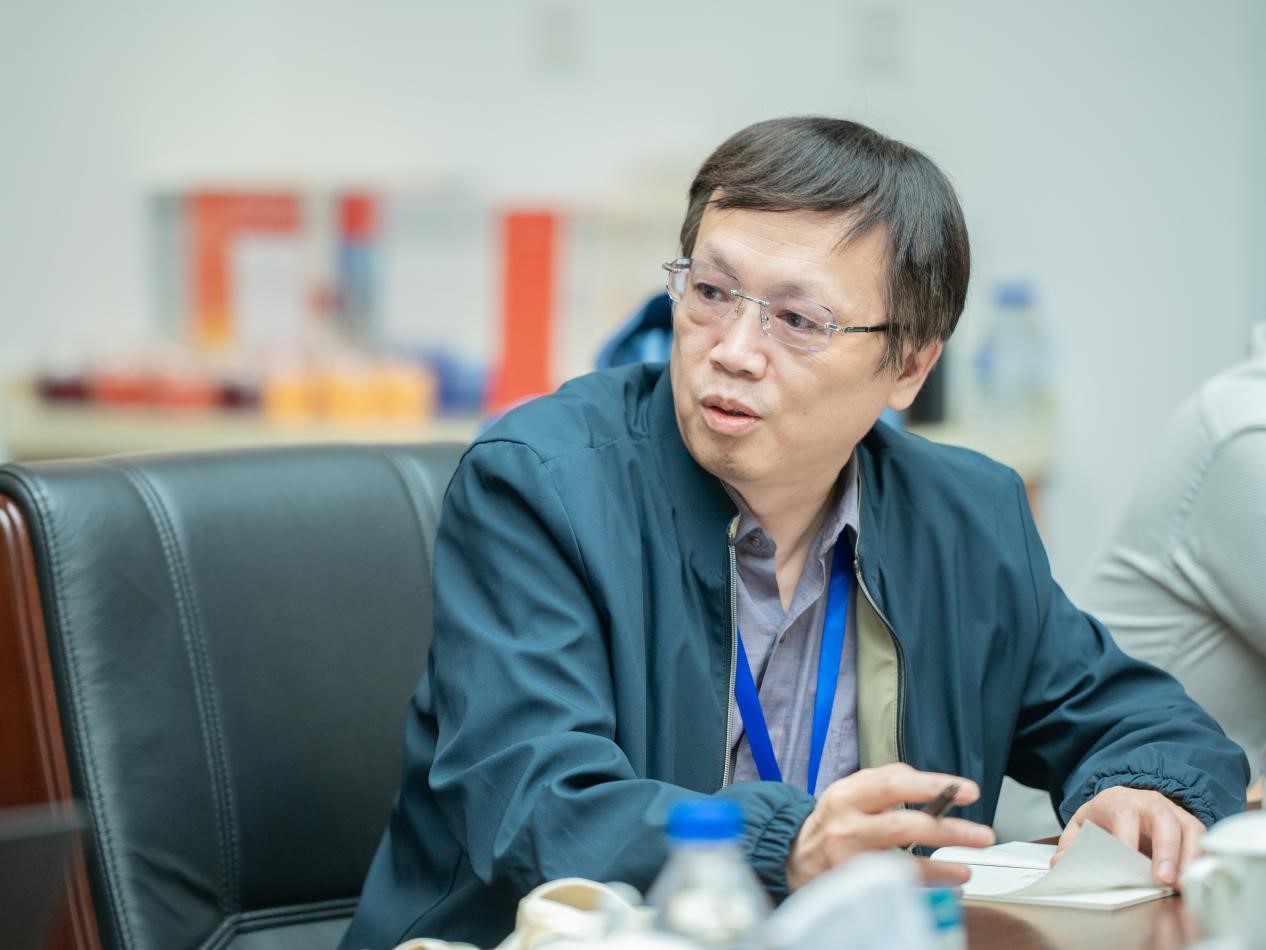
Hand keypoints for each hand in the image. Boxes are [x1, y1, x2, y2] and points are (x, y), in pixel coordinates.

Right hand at [785, 763, 994, 891]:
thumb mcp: (849, 794)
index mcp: (847, 794)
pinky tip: (947, 884)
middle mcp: (845, 824)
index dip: (932, 785)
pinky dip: (924, 886)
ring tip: (967, 866)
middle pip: (900, 824)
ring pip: (898, 861)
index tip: (966, 790)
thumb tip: (928, 783)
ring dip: (939, 866)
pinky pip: (894, 888)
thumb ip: (883, 784)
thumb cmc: (832, 824)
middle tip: (981, 834)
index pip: (893, 782)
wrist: (793, 858)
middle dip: (946, 828)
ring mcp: (846, 859)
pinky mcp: (851, 886)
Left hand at [1052, 787, 1204, 887]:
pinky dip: (1201, 861)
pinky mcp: (1191, 827)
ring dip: (1188, 859)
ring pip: (1189, 829)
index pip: (1124, 812)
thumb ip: (1071, 846)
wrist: (1125, 804)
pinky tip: (1194, 880)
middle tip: (1163, 880)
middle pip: (1162, 818)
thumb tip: (1061, 865)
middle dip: (1165, 850)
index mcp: (1117, 800)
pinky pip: (1203, 841)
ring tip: (1181, 886)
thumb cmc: (1104, 820)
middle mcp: (1149, 802)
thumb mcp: (1082, 828)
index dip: (1127, 835)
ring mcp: (1173, 812)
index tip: (1127, 858)